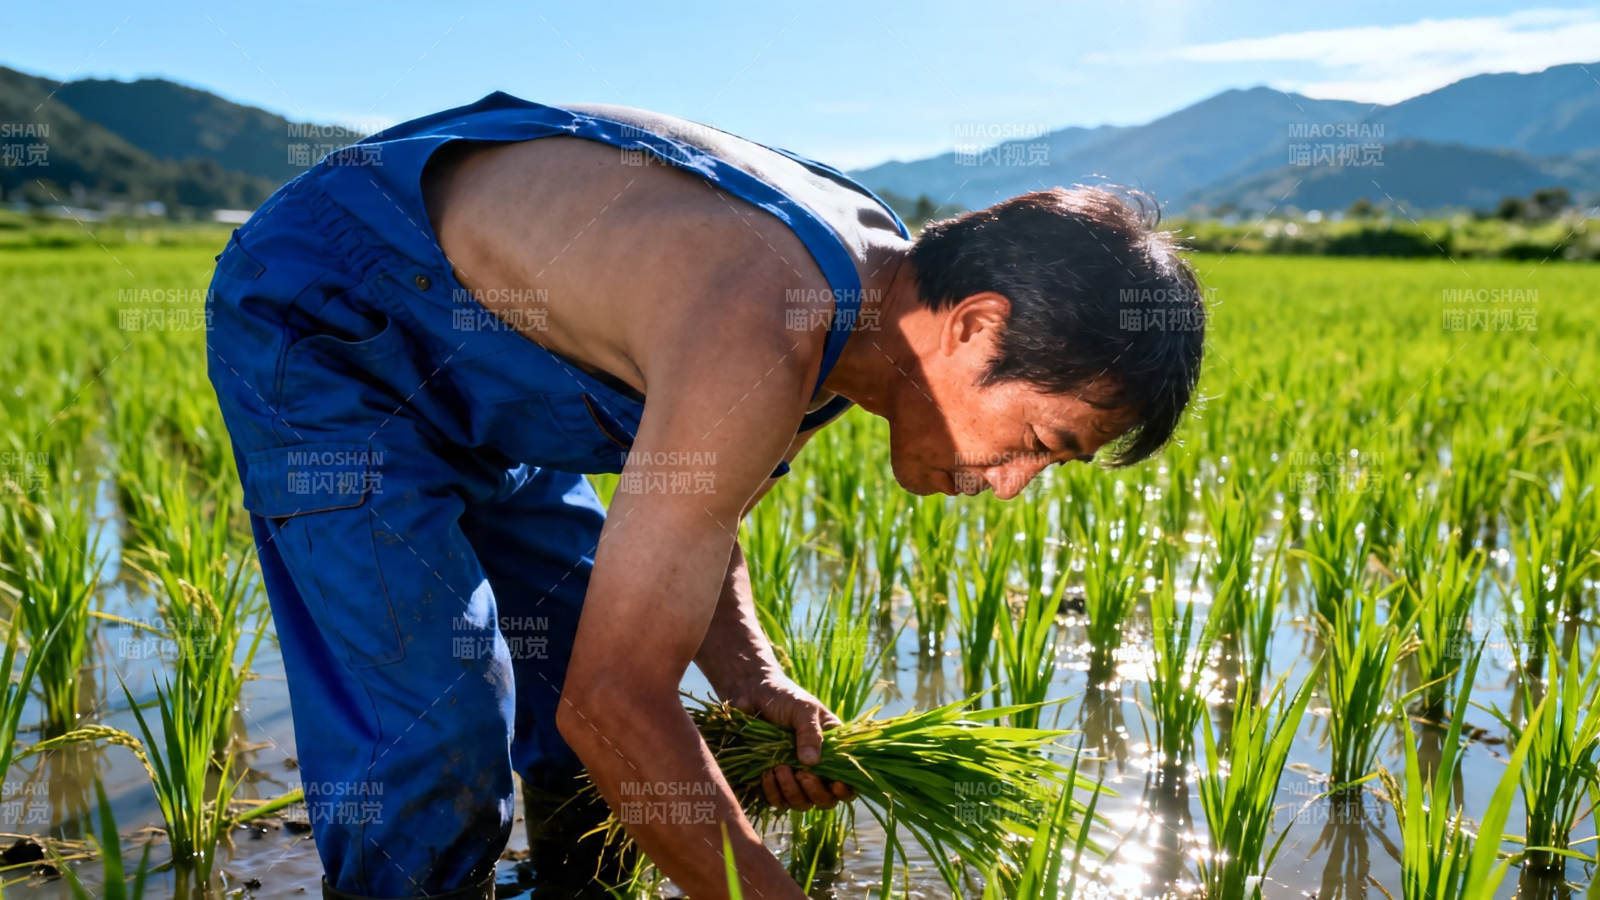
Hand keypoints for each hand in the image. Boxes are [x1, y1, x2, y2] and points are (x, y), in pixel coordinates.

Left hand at [722, 675, 856, 811]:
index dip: (847, 789)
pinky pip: (777, 800)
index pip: (848, 779)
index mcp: (833, 748)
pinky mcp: (773, 781)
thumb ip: (810, 733)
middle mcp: (816, 767)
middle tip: (801, 773)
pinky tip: (766, 773)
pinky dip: (773, 792)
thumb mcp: (802, 708)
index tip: (836, 785)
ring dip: (791, 791)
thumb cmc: (783, 696)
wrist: (750, 693)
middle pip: (825, 799)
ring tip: (778, 767)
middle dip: (814, 792)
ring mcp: (794, 776)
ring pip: (801, 803)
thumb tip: (812, 763)